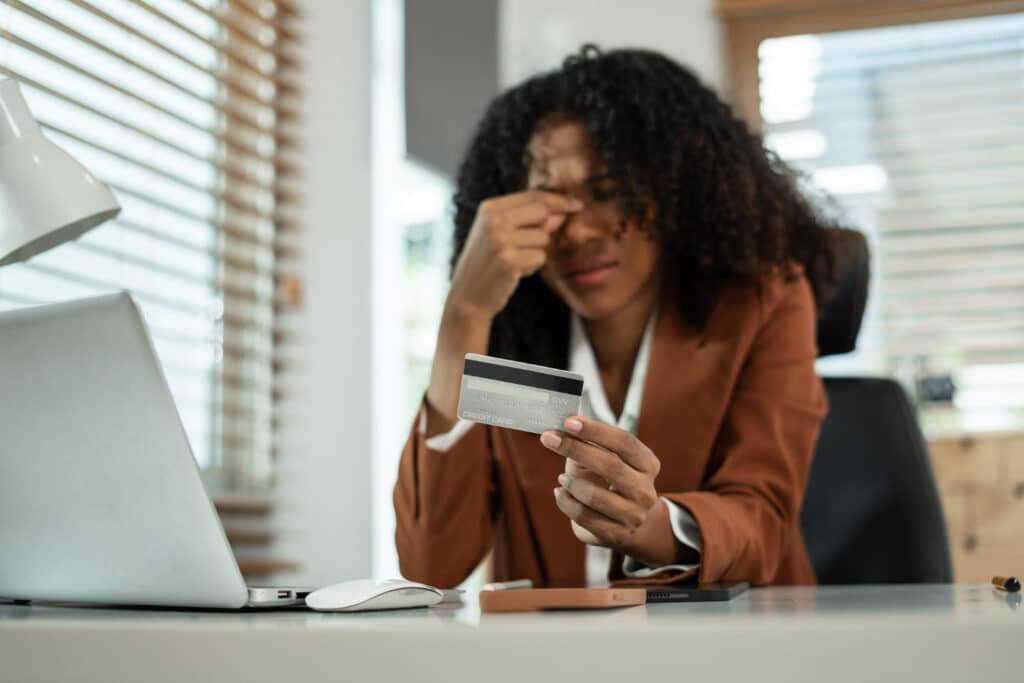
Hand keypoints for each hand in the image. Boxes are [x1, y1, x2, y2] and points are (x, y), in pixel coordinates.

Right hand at [447, 191, 581, 319]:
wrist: (468, 296)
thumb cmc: (488, 264)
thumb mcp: (501, 234)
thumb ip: (529, 221)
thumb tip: (561, 213)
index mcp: (489, 208)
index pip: (532, 196)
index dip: (558, 200)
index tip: (577, 204)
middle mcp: (493, 220)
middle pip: (542, 212)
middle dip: (544, 229)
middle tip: (526, 246)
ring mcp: (499, 239)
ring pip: (543, 238)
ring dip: (535, 252)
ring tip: (513, 261)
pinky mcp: (508, 260)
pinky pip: (539, 257)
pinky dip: (531, 267)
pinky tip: (513, 273)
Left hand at [540, 416, 661, 553]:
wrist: (625, 522)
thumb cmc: (607, 481)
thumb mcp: (602, 458)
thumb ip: (588, 442)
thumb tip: (560, 427)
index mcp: (647, 464)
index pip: (624, 442)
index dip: (596, 430)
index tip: (568, 422)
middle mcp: (646, 490)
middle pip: (611, 465)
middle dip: (576, 449)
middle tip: (549, 438)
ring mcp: (634, 515)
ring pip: (595, 496)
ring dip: (572, 483)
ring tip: (562, 479)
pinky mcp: (618, 535)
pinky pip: (583, 516)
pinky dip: (566, 502)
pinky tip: (561, 494)